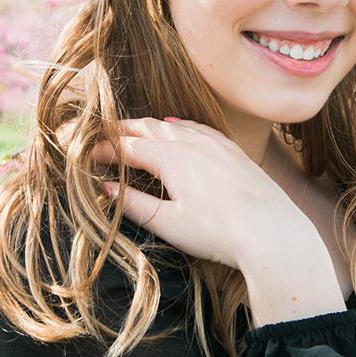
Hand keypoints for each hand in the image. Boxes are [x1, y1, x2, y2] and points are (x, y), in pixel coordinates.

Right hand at [89, 117, 310, 272]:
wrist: (271, 231)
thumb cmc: (217, 232)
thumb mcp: (168, 223)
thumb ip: (133, 203)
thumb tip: (105, 186)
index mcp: (170, 157)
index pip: (126, 146)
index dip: (102, 149)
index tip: (84, 155)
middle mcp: (191, 141)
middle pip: (147, 127)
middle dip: (120, 131)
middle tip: (100, 136)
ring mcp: (214, 142)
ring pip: (172, 125)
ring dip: (148, 126)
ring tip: (131, 130)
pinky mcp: (232, 150)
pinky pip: (198, 127)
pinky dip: (178, 125)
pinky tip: (176, 127)